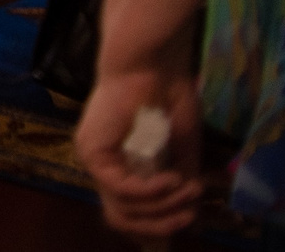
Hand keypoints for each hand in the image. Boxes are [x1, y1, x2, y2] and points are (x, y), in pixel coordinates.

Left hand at [74, 57, 204, 239]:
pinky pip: (120, 188)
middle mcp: (102, 164)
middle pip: (124, 216)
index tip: (190, 215)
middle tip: (191, 210)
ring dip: (162, 205)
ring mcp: (94, 159)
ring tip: (188, 190)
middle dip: (163, 221)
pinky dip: (150, 190)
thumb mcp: (180, 148)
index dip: (160, 222)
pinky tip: (172, 179)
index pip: (130, 211)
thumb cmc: (167, 95)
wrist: (152, 63)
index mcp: (119, 162)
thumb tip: (188, 214)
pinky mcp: (92, 151)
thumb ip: (179, 179)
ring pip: (124, 207)